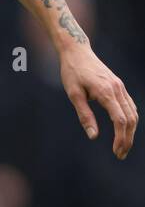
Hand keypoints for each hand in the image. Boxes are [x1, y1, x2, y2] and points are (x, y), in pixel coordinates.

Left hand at [59, 45, 137, 159]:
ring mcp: (120, 87)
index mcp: (106, 92)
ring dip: (130, 131)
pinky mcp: (119, 86)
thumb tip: (93, 136)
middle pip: (130, 119)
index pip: (120, 120)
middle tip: (120, 155)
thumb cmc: (72, 72)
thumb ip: (84, 115)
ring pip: (133, 113)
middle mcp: (117, 89)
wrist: (77, 51)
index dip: (121, 138)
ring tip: (122, 146)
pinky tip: (125, 129)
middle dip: (127, 139)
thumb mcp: (74, 94)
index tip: (116, 152)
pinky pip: (130, 105)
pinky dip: (131, 120)